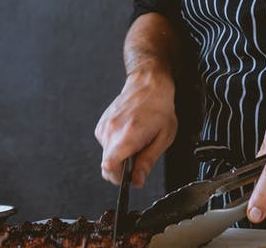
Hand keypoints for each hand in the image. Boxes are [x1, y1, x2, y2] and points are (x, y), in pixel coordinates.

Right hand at [95, 69, 177, 187]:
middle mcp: (111, 131)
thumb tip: (137, 180)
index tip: (129, 178)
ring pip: (107, 156)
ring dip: (120, 156)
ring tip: (136, 141)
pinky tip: (129, 134)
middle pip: (106, 165)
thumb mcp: (163, 138)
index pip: (109, 167)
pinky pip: (106, 145)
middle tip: (139, 156)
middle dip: (122, 169)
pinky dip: (116, 146)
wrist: (148, 85)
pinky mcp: (101, 125)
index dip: (118, 178)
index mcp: (127, 136)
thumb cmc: (159, 108)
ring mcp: (104, 127)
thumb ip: (148, 161)